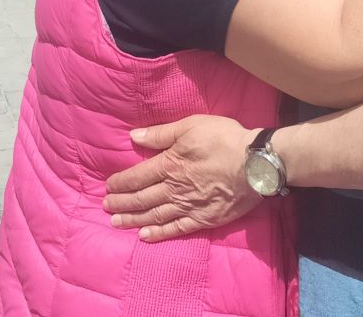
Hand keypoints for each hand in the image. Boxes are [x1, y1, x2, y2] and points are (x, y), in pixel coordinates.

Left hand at [103, 115, 258, 241]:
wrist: (256, 164)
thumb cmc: (224, 139)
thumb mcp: (191, 126)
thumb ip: (161, 133)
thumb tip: (134, 137)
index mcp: (169, 165)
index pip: (137, 176)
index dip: (120, 183)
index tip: (108, 187)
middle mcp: (174, 189)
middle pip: (141, 198)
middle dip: (122, 203)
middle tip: (106, 207)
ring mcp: (189, 206)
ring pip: (154, 215)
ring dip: (133, 219)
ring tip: (116, 223)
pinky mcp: (204, 219)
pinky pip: (177, 229)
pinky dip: (159, 234)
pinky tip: (145, 237)